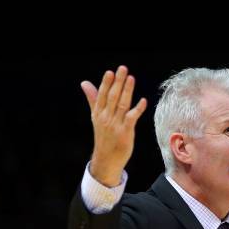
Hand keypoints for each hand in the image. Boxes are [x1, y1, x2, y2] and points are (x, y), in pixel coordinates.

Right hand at [80, 65, 146, 186]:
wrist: (106, 159)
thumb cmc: (104, 137)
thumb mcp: (96, 117)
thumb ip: (93, 99)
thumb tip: (84, 82)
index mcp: (98, 113)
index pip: (102, 95)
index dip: (106, 83)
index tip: (110, 72)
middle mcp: (106, 117)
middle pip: (112, 97)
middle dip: (117, 83)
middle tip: (123, 69)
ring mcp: (115, 125)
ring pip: (121, 105)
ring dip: (127, 91)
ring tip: (131, 78)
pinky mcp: (125, 132)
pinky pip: (132, 118)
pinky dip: (137, 109)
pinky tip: (143, 100)